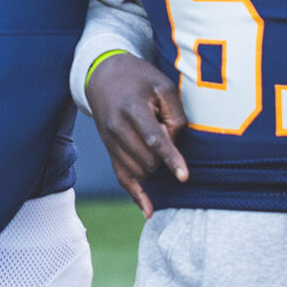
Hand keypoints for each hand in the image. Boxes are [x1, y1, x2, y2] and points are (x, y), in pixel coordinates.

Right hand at [84, 50, 188, 217]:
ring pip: (138, 171)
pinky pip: (122, 178)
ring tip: (156, 142)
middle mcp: (117, 128)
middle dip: (164, 155)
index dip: (171, 159)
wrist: (103, 75)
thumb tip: (173, 146)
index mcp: (132, 108)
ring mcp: (110, 142)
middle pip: (148, 159)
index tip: (184, 177)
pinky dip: (136, 195)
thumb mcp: (163, 86)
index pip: (153, 139)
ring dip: (155, 166)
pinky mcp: (109, 150)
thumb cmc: (140, 79)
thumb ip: (174, 115)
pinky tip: (148, 211)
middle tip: (165, 130)